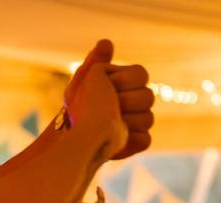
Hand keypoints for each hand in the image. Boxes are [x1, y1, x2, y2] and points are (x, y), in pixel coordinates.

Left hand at [64, 39, 153, 159]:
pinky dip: (130, 139)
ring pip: (148, 118)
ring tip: (106, 124)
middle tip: (107, 106)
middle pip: (148, 96)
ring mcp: (139, 123)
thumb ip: (96, 61)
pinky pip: (145, 139)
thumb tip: (106, 42)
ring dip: (125, 121)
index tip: (108, 85)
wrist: (71, 137)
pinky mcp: (137, 142)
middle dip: (124, 101)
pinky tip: (114, 138)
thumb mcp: (84, 82)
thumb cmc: (76, 107)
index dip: (125, 80)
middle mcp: (137, 102)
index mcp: (127, 83)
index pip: (141, 74)